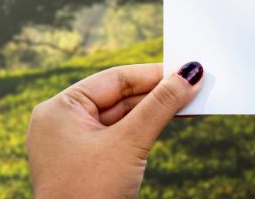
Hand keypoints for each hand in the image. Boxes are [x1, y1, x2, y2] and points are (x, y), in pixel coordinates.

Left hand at [26, 62, 203, 197]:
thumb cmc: (91, 193)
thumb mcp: (130, 142)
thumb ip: (161, 105)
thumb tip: (190, 73)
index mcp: (59, 109)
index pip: (115, 79)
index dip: (154, 74)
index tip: (187, 69)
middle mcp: (64, 122)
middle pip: (121, 95)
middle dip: (158, 92)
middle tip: (195, 84)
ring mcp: (76, 143)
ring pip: (124, 115)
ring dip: (157, 110)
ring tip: (190, 101)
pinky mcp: (90, 161)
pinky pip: (122, 134)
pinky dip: (147, 128)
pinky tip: (172, 119)